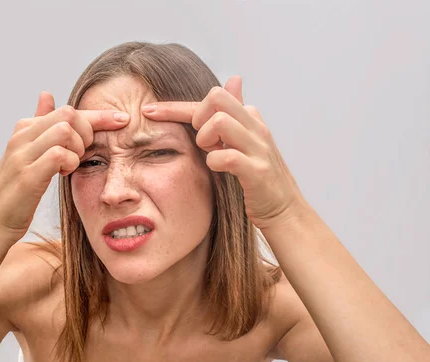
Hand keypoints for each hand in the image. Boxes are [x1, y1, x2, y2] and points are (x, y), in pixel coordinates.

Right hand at [0, 91, 129, 240]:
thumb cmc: (17, 190)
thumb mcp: (29, 153)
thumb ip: (41, 126)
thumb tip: (47, 94)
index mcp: (24, 128)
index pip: (67, 110)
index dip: (98, 115)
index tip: (122, 121)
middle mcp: (21, 137)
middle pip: (68, 114)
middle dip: (87, 132)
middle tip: (83, 154)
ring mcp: (22, 155)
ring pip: (65, 131)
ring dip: (78, 149)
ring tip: (70, 165)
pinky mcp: (27, 176)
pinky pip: (59, 154)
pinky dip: (70, 163)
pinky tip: (63, 174)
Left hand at [141, 76, 308, 230]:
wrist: (285, 211)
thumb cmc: (257, 176)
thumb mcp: (245, 140)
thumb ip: (235, 113)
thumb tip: (233, 79)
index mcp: (250, 117)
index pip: (211, 98)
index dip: (175, 105)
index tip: (149, 111)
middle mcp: (256, 127)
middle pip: (217, 97)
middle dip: (197, 116)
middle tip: (200, 140)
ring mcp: (259, 148)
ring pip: (221, 122)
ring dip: (205, 139)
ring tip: (210, 154)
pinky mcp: (258, 172)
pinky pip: (228, 156)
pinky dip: (215, 163)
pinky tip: (218, 170)